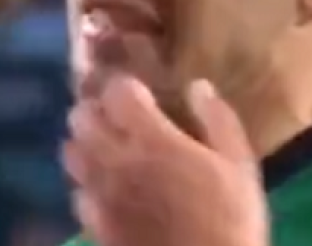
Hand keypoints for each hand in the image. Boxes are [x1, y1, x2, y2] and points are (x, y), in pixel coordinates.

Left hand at [63, 76, 269, 245]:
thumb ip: (218, 120)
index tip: (140, 93)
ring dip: (84, 143)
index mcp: (153, 140)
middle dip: (95, 109)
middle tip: (116, 116)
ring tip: (106, 147)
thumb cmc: (230, 221)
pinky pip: (78, 194)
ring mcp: (101, 196)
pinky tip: (106, 190)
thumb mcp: (240, 166)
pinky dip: (87, 184)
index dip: (124, 86)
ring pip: (71, 153)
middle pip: (82, 117)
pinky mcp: (96, 225)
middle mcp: (117, 161)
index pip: (116, 93)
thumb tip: (198, 86)